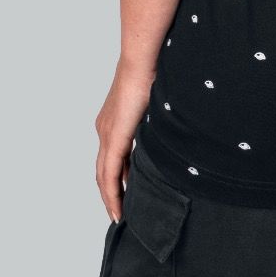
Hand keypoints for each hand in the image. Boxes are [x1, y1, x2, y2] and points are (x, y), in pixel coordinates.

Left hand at [95, 58, 154, 219]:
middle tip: (119, 212)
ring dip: (110, 198)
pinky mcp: (113, 139)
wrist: (144, 60)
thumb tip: (172, 130)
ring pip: (104, 176)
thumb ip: (157, 121)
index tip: (125, 192)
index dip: (117, 176)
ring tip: (118, 216)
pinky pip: (110, 174)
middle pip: (103, 170)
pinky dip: (112, 193)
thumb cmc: (155, 73)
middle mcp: (104, 129)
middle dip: (111, 193)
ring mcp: (106, 135)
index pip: (112, 156)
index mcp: (113, 121)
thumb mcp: (155, 104)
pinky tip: (117, 208)